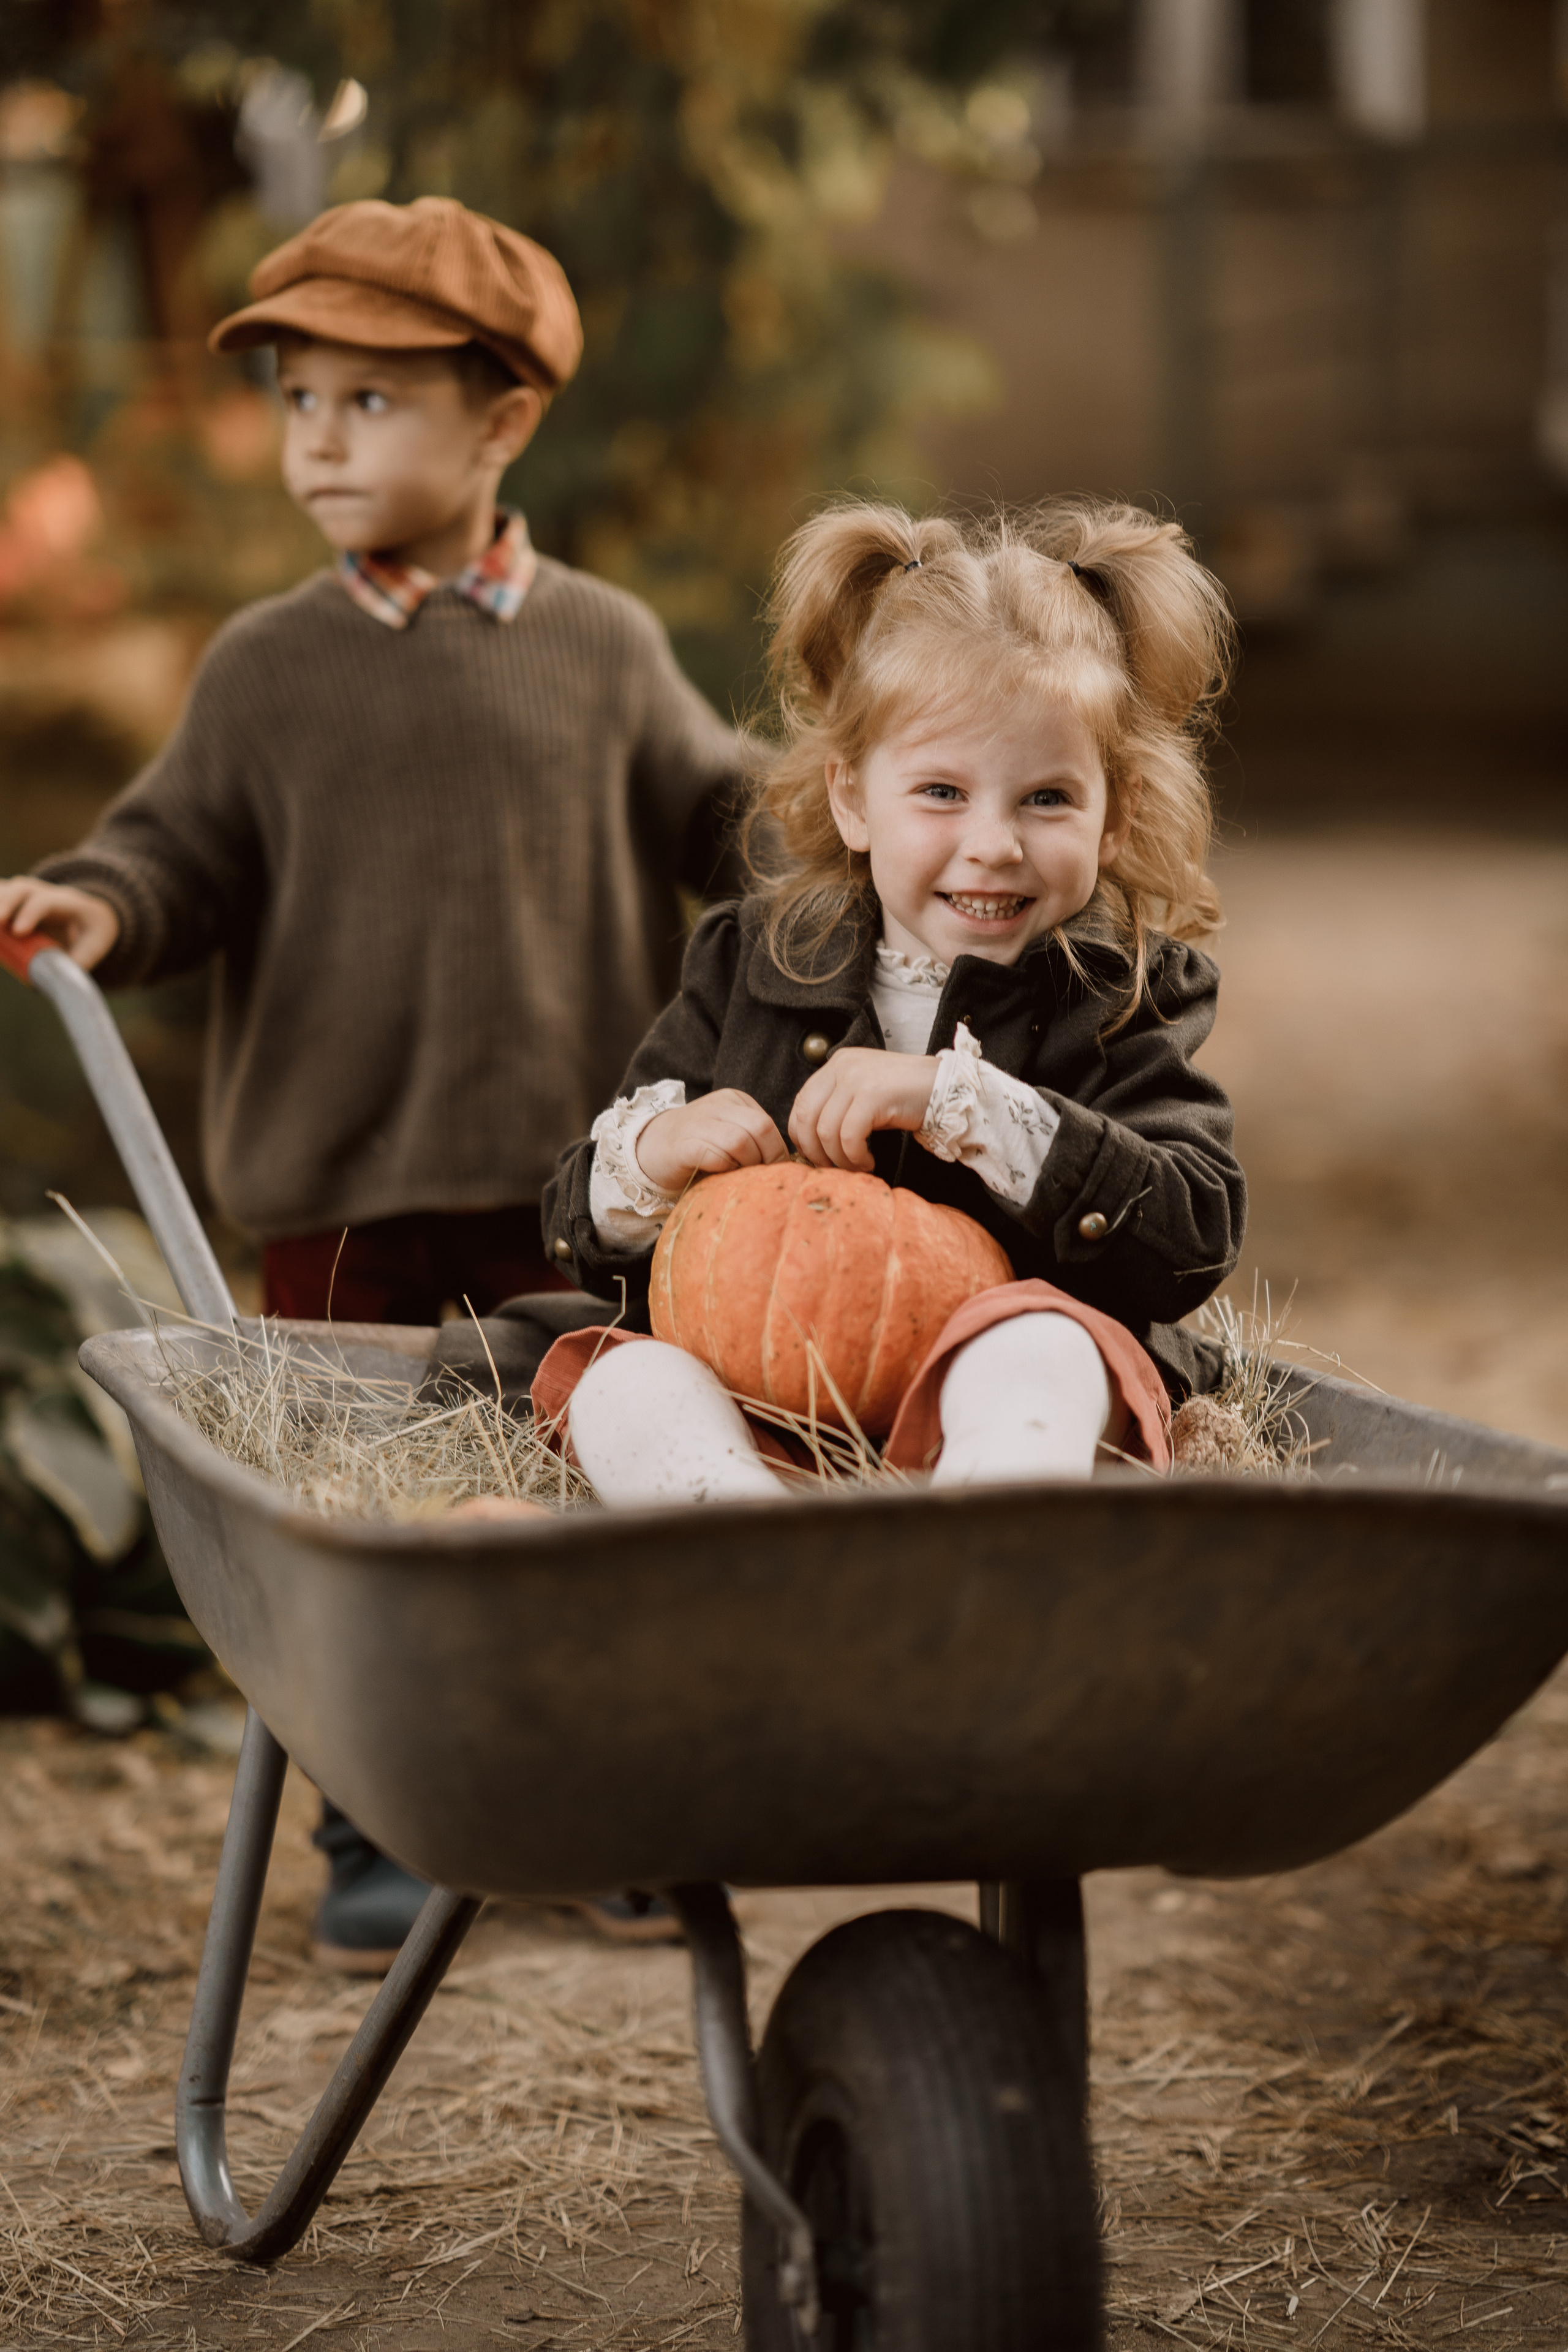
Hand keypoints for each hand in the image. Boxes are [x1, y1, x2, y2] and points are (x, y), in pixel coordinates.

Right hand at [0, 878, 119, 969]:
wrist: (89, 913)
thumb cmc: (91, 931)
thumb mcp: (95, 947)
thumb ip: (78, 964)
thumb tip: (50, 984)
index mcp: (67, 902)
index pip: (46, 902)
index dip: (31, 913)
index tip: (19, 931)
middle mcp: (43, 891)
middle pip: (21, 889)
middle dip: (5, 904)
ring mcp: (25, 892)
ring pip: (4, 888)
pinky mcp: (11, 898)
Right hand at [636, 1089, 788, 1190]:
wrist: (650, 1150)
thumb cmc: (700, 1149)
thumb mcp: (732, 1136)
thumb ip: (756, 1143)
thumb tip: (788, 1166)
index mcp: (735, 1100)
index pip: (770, 1125)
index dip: (776, 1152)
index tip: (771, 1172)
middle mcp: (719, 1105)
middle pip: (761, 1129)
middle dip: (767, 1158)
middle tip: (758, 1177)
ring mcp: (699, 1122)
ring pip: (741, 1141)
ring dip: (745, 1165)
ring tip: (735, 1175)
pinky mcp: (684, 1144)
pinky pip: (716, 1155)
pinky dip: (723, 1168)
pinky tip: (717, 1174)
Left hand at [789, 1049, 938, 1172]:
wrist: (948, 1089)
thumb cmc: (908, 1098)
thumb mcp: (866, 1095)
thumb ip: (839, 1107)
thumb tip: (813, 1142)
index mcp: (837, 1065)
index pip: (800, 1104)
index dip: (802, 1137)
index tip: (819, 1157)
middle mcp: (842, 1066)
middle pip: (805, 1118)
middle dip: (815, 1151)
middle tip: (833, 1169)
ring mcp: (856, 1078)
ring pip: (826, 1130)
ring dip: (839, 1159)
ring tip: (858, 1166)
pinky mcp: (873, 1094)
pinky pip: (849, 1136)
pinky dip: (856, 1156)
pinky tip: (869, 1162)